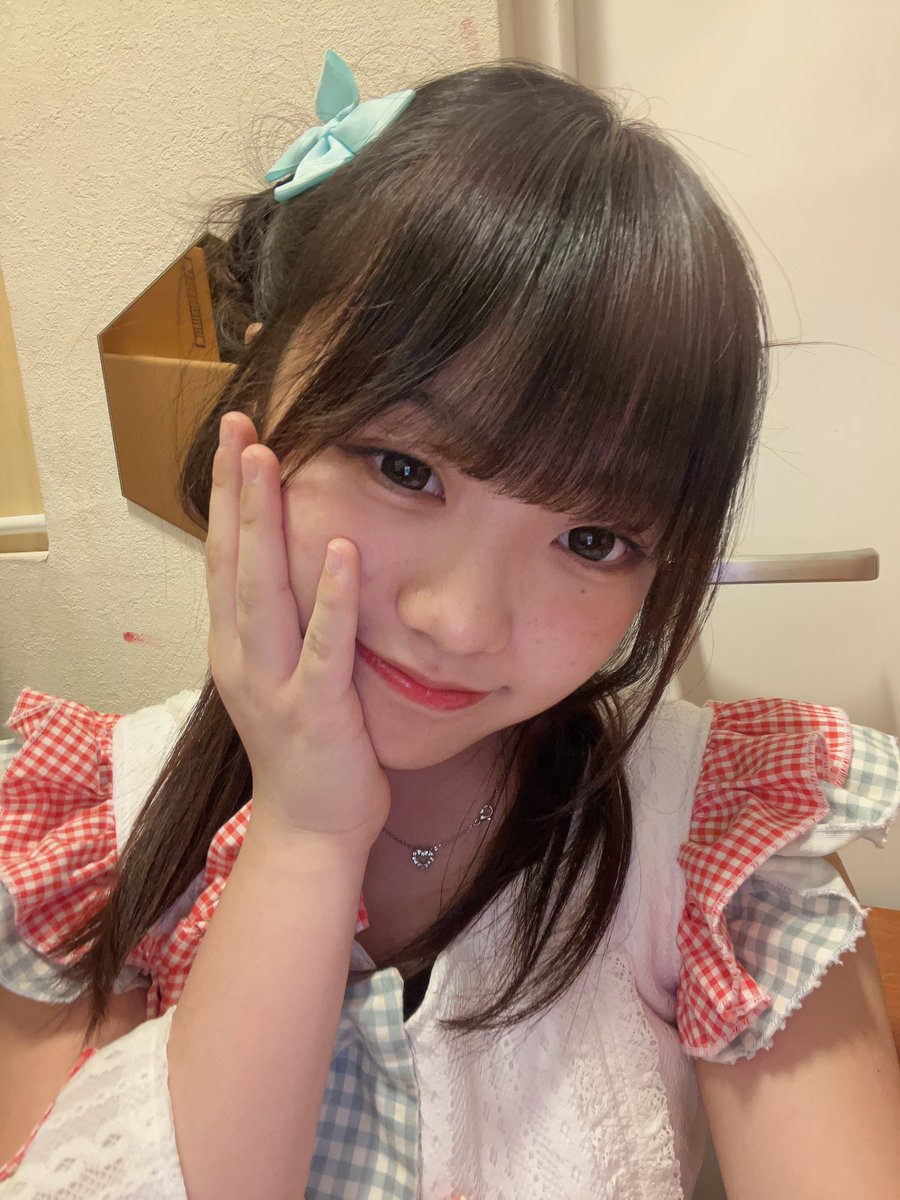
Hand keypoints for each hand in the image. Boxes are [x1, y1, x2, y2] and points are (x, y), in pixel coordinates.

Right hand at [204, 411, 390, 850]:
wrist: (311, 829)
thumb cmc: (307, 748)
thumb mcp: (282, 674)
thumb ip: (285, 623)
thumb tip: (304, 563)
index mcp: (236, 646)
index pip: (226, 557)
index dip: (229, 496)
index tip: (237, 437)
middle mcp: (242, 658)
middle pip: (234, 560)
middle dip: (237, 490)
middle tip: (240, 424)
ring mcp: (273, 685)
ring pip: (263, 592)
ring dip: (265, 525)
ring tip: (270, 461)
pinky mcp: (315, 711)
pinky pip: (324, 648)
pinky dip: (334, 599)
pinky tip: (347, 551)